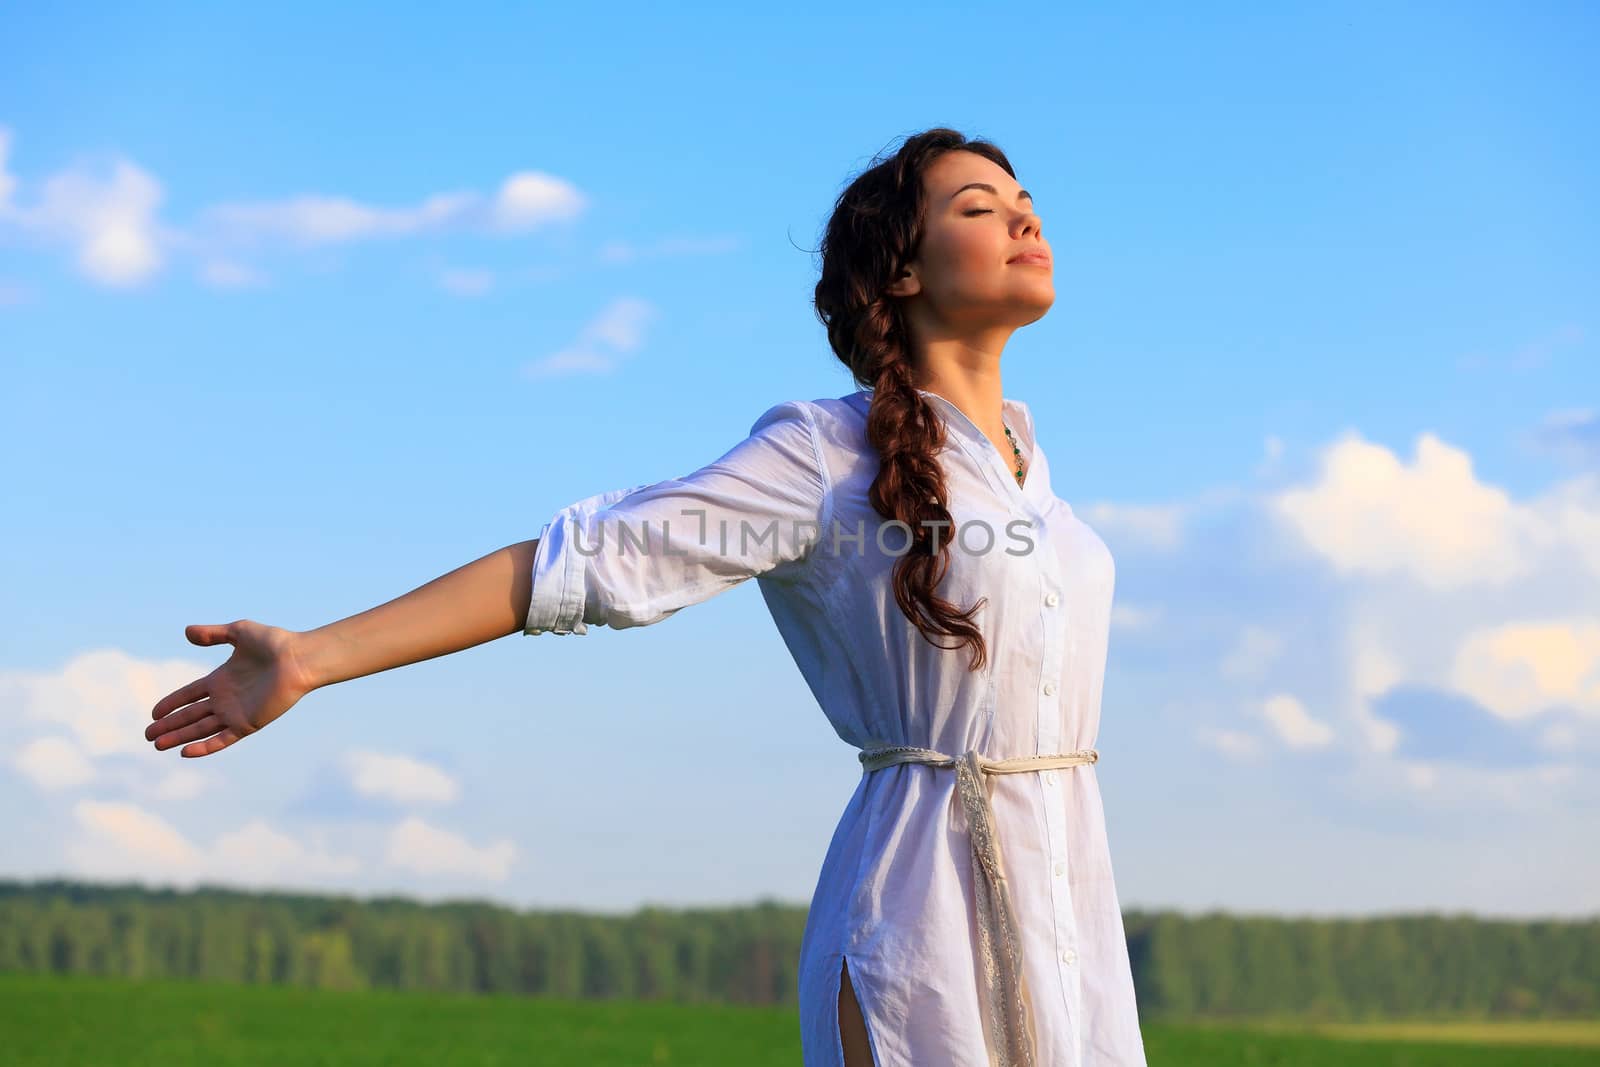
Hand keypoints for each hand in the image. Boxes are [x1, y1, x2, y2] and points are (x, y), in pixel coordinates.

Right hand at [146, 620, 313, 757]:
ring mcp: (236, 713)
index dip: (172, 703)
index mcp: (222, 679)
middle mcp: (226, 699)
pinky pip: (222, 739)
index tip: (154, 713)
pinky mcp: (248, 723)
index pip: (190, 695)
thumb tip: (187, 632)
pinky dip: (205, 746)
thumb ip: (213, 634)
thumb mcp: (239, 632)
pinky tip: (185, 751)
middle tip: (148, 735)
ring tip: (157, 744)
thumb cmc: (274, 643)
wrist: (299, 659)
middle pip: (191, 715)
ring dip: (179, 737)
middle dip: (169, 726)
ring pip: (201, 729)